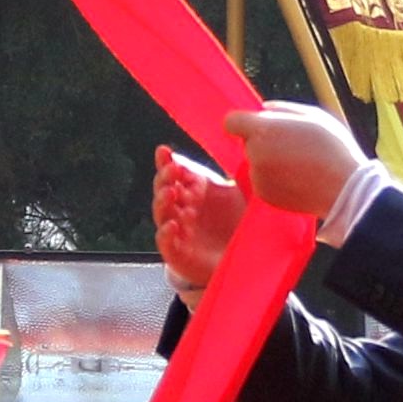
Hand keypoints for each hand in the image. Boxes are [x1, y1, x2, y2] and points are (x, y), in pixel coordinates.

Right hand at [154, 144, 242, 292]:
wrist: (241, 259)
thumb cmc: (235, 223)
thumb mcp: (235, 195)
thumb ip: (232, 173)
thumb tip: (241, 142)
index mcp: (192, 192)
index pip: (174, 174)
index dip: (165, 162)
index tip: (164, 151)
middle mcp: (181, 208)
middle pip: (163, 189)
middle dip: (164, 178)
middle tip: (173, 170)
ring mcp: (178, 230)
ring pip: (161, 213)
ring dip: (162, 201)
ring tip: (171, 193)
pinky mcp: (178, 252)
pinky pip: (165, 242)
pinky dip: (165, 233)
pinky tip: (173, 225)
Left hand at [221, 103, 365, 215]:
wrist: (344, 189)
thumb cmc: (333, 148)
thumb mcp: (313, 116)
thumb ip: (283, 109)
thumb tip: (264, 109)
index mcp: (264, 129)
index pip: (231, 121)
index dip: (242, 122)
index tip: (255, 126)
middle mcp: (255, 153)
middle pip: (247, 142)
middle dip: (263, 142)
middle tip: (292, 146)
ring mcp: (257, 177)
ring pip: (255, 163)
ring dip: (269, 162)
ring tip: (298, 165)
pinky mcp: (263, 195)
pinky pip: (262, 182)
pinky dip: (274, 180)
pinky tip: (297, 179)